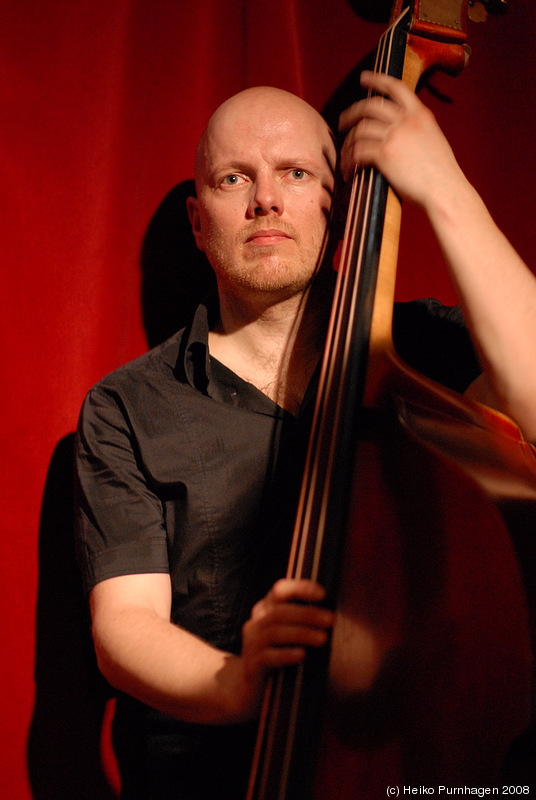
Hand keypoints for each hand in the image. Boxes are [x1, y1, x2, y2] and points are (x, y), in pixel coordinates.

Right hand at [239, 578, 333, 710]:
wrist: (249, 688)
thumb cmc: (276, 655)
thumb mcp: (285, 633)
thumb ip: (299, 620)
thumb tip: (330, 614)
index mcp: (265, 609)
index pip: (280, 590)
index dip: (300, 588)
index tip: (323, 593)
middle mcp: (256, 622)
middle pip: (280, 611)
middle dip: (308, 614)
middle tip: (330, 619)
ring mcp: (252, 643)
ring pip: (275, 632)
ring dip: (302, 633)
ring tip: (323, 639)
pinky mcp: (252, 664)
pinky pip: (269, 656)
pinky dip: (286, 654)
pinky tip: (302, 655)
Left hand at [339, 71, 465, 208]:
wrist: (445, 190)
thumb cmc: (441, 173)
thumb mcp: (433, 139)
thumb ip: (416, 131)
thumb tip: (400, 133)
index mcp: (420, 114)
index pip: (396, 87)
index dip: (377, 79)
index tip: (364, 78)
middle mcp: (406, 120)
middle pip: (370, 106)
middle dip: (352, 112)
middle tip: (342, 122)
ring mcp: (395, 135)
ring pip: (360, 130)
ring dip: (347, 143)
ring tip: (344, 154)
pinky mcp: (385, 154)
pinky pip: (358, 152)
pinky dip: (349, 161)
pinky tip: (348, 169)